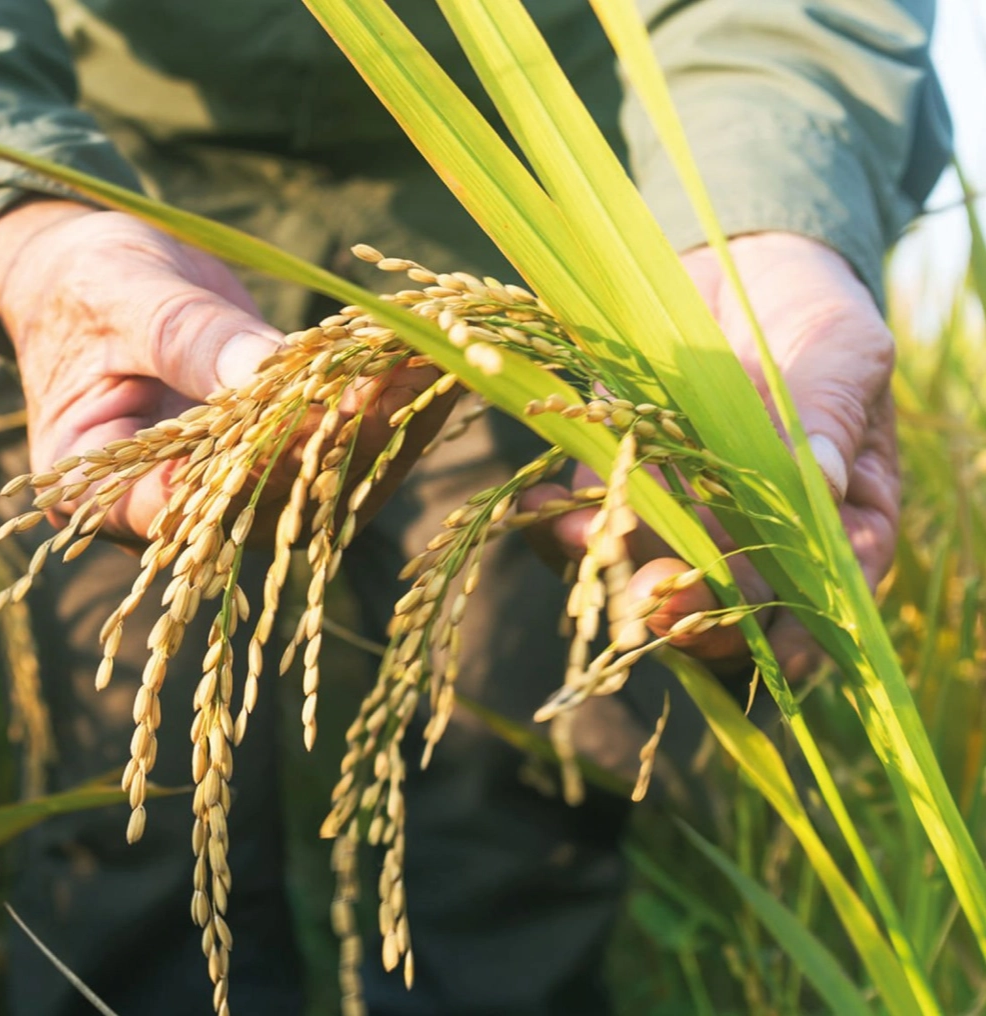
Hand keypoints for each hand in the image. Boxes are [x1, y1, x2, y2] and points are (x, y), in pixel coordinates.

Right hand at [0, 199, 444, 542]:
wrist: (90, 274)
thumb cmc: (82, 283)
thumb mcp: (121, 295)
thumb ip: (186, 338)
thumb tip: (264, 371)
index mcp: (99, 492)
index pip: (181, 507)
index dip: (254, 470)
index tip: (321, 416)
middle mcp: (170, 514)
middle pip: (265, 503)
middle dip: (341, 440)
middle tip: (405, 379)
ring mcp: (229, 493)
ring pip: (317, 487)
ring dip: (383, 427)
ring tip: (437, 362)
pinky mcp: (275, 462)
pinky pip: (335, 450)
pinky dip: (384, 407)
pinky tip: (429, 361)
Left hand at [523, 232, 898, 677]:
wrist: (736, 261)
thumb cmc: (814, 308)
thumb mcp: (842, 349)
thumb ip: (830, 413)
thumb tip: (824, 482)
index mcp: (837, 515)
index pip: (824, 591)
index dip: (799, 627)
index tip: (773, 647)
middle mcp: (758, 529)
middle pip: (729, 598)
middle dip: (690, 610)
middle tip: (654, 602)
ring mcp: (686, 509)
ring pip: (652, 566)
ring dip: (615, 568)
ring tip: (585, 543)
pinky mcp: (624, 477)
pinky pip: (594, 516)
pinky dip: (563, 522)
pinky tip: (540, 508)